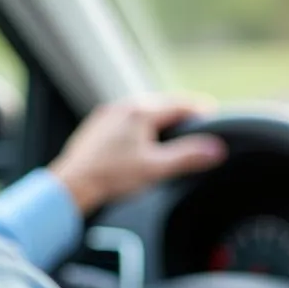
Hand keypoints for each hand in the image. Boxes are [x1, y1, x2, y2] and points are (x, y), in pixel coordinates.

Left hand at [49, 95, 227, 214]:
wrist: (73, 183)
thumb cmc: (111, 176)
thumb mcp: (155, 168)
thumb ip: (187, 157)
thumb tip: (215, 149)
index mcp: (141, 112)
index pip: (180, 105)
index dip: (200, 110)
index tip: (214, 113)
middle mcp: (124, 106)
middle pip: (162, 104)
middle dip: (181, 112)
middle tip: (199, 120)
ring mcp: (109, 114)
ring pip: (143, 109)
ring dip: (160, 117)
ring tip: (174, 128)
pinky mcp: (99, 125)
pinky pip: (127, 117)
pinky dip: (142, 123)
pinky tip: (143, 137)